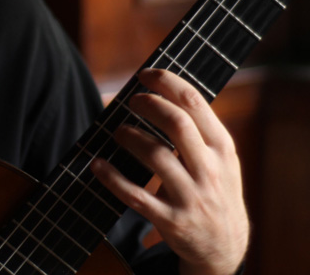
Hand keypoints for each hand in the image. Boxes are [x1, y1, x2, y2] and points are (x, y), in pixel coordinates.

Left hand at [91, 68, 248, 274]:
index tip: (145, 74)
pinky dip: (112, 178)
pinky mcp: (171, 221)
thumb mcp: (221, 158)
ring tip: (118, 131)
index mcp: (222, 148)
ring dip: (130, 137)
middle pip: (176, 124)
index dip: (166, 82)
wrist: (225, 248)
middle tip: (131, 100)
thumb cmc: (215, 188)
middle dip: (148, 105)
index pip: (194, 102)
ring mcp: (191, 197)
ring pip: (155, 156)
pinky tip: (97, 165)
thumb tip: (159, 90)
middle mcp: (210, 170)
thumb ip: (198, 128)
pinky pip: (135, 195)